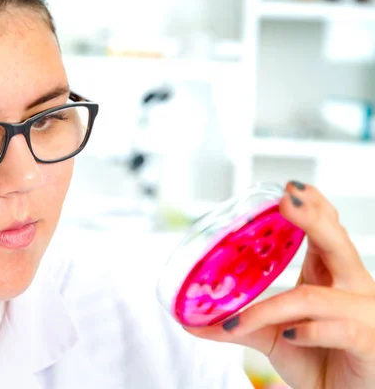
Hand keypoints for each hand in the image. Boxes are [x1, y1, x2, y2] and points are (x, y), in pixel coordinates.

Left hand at [186, 181, 374, 388]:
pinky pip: (338, 329)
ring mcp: (363, 314)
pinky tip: (289, 334)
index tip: (290, 188)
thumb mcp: (272, 336)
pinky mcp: (368, 342)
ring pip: (314, 295)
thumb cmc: (316, 359)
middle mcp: (351, 288)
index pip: (328, 232)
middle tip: (287, 198)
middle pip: (337, 243)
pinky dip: (308, 330)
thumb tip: (191, 322)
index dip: (314, 207)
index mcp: (331, 277)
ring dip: (271, 307)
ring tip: (236, 321)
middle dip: (313, 218)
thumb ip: (239, 324)